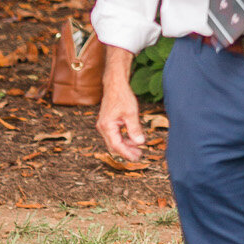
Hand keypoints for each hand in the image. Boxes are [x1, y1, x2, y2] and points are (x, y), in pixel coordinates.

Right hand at [97, 48, 146, 162]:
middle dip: (127, 152)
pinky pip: (115, 135)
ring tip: (138, 150)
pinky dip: (124, 139)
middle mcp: (103, 128)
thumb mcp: (131, 113)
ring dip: (126, 146)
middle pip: (114, 145)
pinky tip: (133, 140)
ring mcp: (104, 126)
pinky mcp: (107, 123)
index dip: (127, 153)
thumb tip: (140, 143)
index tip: (136, 158)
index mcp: (107, 126)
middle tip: (139, 156)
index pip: (116, 145)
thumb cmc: (122, 97)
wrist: (115, 85)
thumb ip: (135, 129)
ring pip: (114, 141)